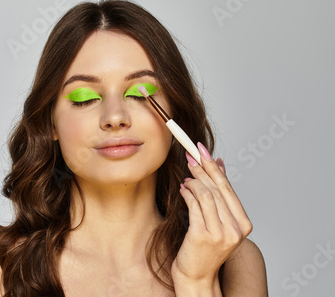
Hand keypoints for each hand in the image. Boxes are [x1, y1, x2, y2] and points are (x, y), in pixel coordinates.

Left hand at [171, 142, 252, 288]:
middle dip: (202, 169)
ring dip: (193, 182)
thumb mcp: (217, 220)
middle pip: (218, 189)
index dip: (215, 167)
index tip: (203, 151)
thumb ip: (219, 195)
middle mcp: (236, 229)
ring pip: (206, 196)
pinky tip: (182, 189)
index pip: (228, 188)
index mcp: (243, 224)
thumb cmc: (204, 248)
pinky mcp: (203, 235)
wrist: (196, 275)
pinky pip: (194, 206)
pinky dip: (187, 194)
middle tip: (190, 154)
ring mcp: (220, 233)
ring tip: (185, 177)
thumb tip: (219, 164)